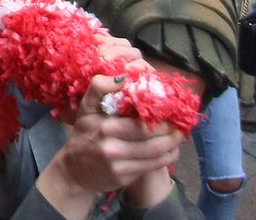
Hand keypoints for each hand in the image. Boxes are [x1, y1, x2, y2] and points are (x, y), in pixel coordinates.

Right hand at [37, 67, 182, 209]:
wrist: (74, 169)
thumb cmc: (84, 133)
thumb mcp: (86, 107)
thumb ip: (98, 88)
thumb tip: (122, 77)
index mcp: (105, 125)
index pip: (141, 122)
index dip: (161, 116)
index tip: (171, 108)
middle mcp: (111, 147)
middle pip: (152, 139)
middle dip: (171, 131)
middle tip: (181, 123)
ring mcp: (118, 165)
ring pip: (155, 154)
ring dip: (173, 145)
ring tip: (180, 135)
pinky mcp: (124, 178)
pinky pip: (151, 166)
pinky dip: (166, 158)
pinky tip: (171, 151)